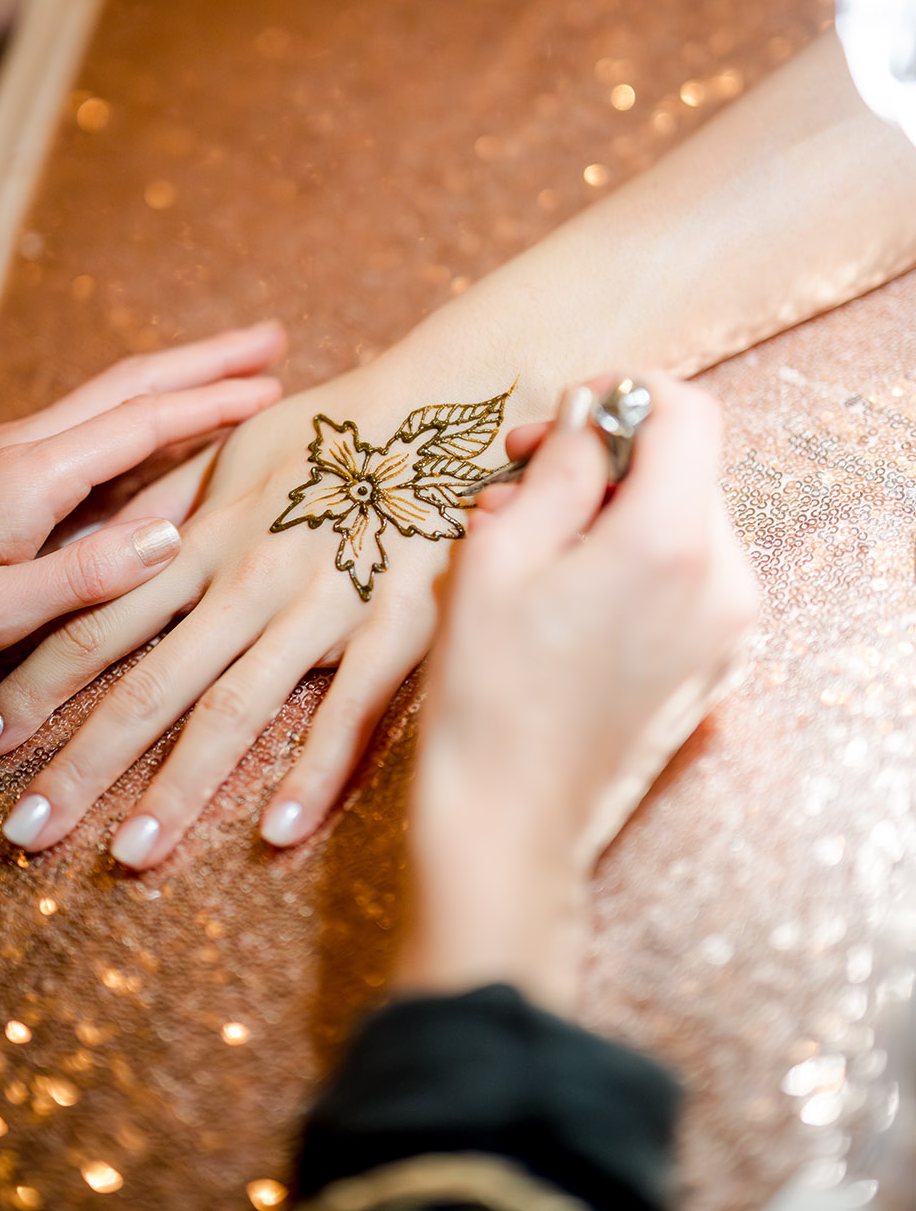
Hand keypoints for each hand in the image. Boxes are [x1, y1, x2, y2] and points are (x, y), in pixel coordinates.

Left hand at [0, 322, 283, 690]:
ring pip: (111, 398)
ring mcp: (9, 456)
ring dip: (179, 377)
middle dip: (207, 358)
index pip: (141, 421)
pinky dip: (145, 412)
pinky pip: (90, 428)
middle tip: (274, 338)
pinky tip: (167, 427)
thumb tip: (173, 536)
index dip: (214, 403)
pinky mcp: (1, 475)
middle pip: (131, 384)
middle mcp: (23, 449)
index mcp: (30, 476)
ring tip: (239, 370)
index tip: (276, 389)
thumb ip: (85, 578)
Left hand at [0, 350, 543, 862]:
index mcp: (199, 539)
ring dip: (179, 787)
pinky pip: (350, 709)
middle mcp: (245, 581)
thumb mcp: (235, 454)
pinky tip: (278, 833)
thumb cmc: (334, 427)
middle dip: (84, 764)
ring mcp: (317, 606)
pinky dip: (314, 772)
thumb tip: (113, 549)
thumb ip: (173, 507)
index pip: (94, 626)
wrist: (440, 408)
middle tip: (28, 835)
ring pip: (235, 708)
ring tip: (133, 855)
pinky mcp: (392, 626)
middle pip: (149, 684)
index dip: (34, 688)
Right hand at [401, 375, 757, 1011]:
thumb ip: (561, 466)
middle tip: (519, 479)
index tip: (561, 421)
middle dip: (605, 458)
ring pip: (680, 519)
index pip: (687, 412)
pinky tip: (557, 587)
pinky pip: (682, 575)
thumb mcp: (501, 552)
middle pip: (685, 466)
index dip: (622, 396)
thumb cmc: (490, 690)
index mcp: (673, 541)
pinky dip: (627, 558)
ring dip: (609, 509)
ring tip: (524, 540)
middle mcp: (724, 580)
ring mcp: (727, 628)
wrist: (509, 820)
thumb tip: (594, 412)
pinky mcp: (712, 661)